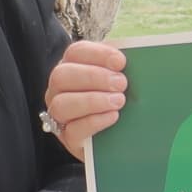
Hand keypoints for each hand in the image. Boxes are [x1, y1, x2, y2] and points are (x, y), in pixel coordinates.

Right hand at [46, 40, 128, 158]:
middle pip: (61, 76)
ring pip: (61, 104)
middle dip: (93, 77)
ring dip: (92, 100)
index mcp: (72, 67)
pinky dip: (94, 121)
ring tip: (119, 101)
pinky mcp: (68, 138)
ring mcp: (60, 115)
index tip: (121, 62)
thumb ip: (119, 67)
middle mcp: (59, 89)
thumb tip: (132, 56)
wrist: (118, 136)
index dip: (98, 54)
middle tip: (121, 84)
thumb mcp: (118, 78)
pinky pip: (73, 130)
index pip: (75, 52)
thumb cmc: (116, 98)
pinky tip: (113, 116)